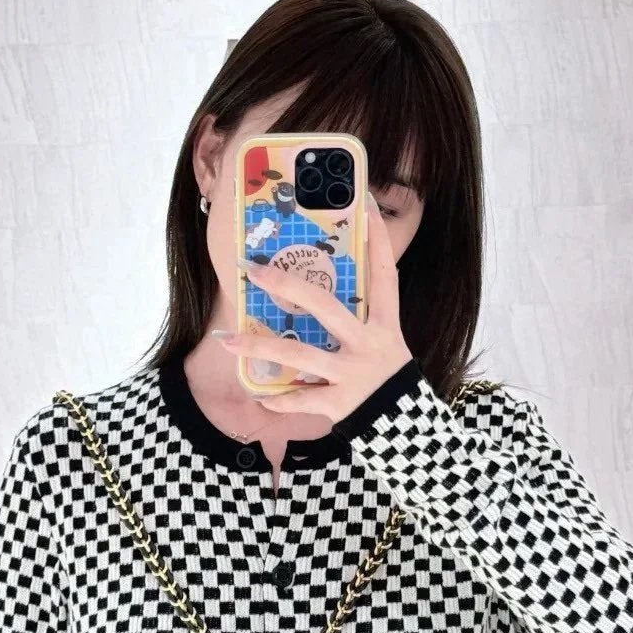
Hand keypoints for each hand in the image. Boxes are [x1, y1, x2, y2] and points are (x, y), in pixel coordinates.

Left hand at [217, 191, 413, 421]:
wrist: (406, 426)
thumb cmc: (388, 377)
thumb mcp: (385, 343)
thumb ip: (361, 319)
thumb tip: (320, 292)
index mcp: (385, 325)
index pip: (384, 276)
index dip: (378, 242)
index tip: (365, 206)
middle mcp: (369, 344)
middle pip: (325, 307)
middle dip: (288, 287)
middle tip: (254, 271)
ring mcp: (353, 374)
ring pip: (299, 355)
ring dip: (259, 347)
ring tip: (226, 340)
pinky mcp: (340, 403)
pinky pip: (302, 399)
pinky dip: (280, 400)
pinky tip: (261, 396)